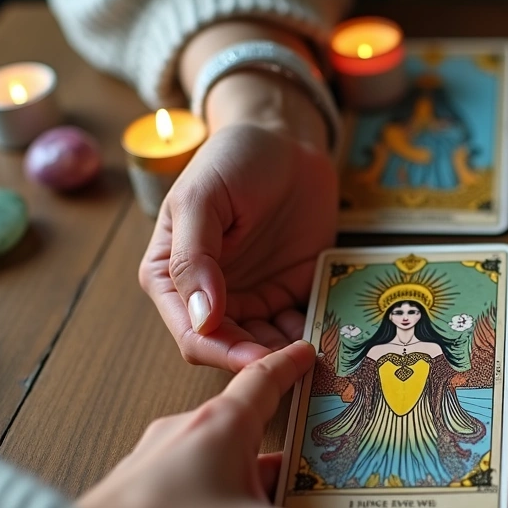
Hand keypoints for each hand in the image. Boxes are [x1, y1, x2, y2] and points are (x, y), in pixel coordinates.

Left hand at [77, 343, 445, 507]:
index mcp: (218, 426)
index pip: (267, 377)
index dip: (295, 364)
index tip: (315, 349)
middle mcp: (185, 441)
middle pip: (251, 426)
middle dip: (292, 436)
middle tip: (331, 442)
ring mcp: (158, 477)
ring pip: (222, 466)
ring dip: (258, 478)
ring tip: (295, 500)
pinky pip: (196, 496)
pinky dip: (226, 505)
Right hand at [140, 122, 336, 370]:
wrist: (286, 138)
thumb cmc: (234, 159)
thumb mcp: (202, 198)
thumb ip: (193, 256)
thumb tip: (202, 316)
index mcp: (171, 278)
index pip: (192, 334)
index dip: (223, 353)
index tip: (259, 361)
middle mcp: (209, 297)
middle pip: (231, 349)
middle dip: (263, 363)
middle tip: (300, 369)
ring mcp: (252, 297)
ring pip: (267, 347)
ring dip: (291, 358)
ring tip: (324, 360)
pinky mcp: (291, 292)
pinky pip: (301, 325)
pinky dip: (316, 336)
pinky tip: (336, 339)